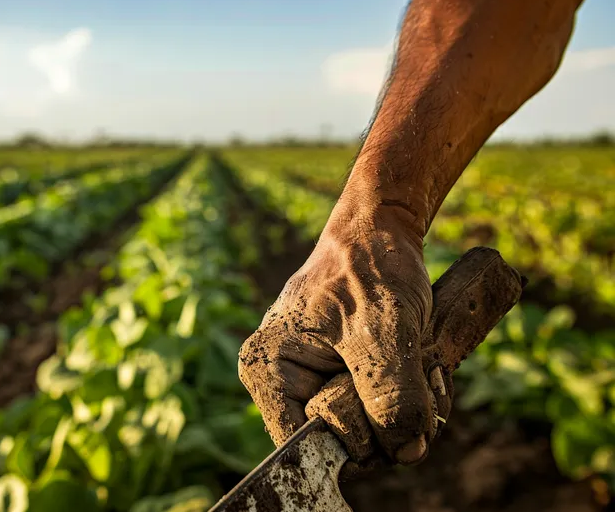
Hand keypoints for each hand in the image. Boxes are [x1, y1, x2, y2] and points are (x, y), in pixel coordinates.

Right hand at [238, 195, 446, 464]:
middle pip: (342, 445)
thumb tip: (406, 451)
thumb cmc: (369, 268)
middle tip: (411, 368)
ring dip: (410, 408)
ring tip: (418, 360)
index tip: (391, 411)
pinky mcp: (346, 385)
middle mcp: (284, 386)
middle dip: (389, 417)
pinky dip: (413, 400)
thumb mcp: (383, 328)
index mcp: (268, 371)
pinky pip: (385, 419)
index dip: (353, 439)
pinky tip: (420, 367)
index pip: (305, 446)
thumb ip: (390, 392)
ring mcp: (317, 387)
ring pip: (372, 436)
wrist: (380, 236)